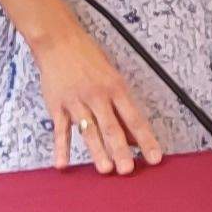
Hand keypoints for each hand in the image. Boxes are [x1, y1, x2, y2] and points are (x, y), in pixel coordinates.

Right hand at [25, 16, 164, 174]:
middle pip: (111, 127)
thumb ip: (121, 110)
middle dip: (121, 150)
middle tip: (128, 170)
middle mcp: (98, 96)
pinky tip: (63, 165)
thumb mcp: (112, 78)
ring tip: (105, 169)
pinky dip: (61, 148)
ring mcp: (76, 101)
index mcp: (116, 88)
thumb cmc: (89, 59)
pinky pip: (60, 130)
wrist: (59, 41)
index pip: (135, 119)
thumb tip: (134, 138)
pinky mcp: (57, 106)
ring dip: (97, 151)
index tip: (155, 158)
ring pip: (88, 130)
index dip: (146, 139)